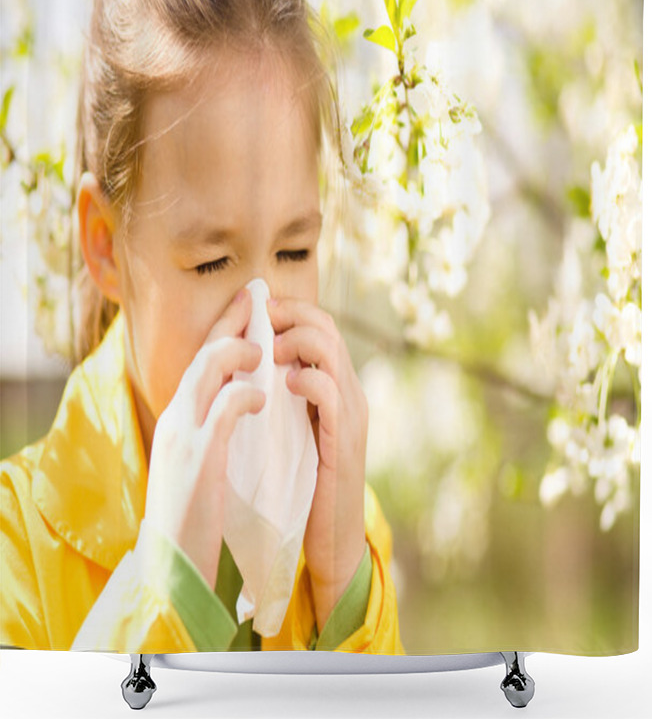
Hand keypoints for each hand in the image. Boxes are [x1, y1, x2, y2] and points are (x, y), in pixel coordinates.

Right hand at [143, 287, 265, 590]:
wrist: (171, 567)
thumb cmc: (192, 514)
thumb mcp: (198, 461)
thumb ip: (211, 428)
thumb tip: (238, 399)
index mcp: (179, 418)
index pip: (201, 359)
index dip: (224, 327)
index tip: (248, 303)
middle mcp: (176, 418)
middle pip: (203, 351)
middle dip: (232, 322)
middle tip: (259, 300)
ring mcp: (184, 435)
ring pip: (207, 368)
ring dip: (239, 350)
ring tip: (264, 350)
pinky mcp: (200, 458)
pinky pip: (223, 408)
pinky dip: (244, 395)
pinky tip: (262, 397)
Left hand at [267, 296, 367, 630]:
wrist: (332, 537)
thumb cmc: (302, 484)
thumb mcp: (290, 431)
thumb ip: (282, 399)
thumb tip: (250, 366)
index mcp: (335, 386)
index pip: (320, 326)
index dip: (289, 309)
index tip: (255, 306)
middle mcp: (348, 390)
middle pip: (328, 327)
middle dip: (291, 313)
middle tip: (259, 316)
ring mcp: (351, 411)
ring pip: (330, 350)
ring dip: (296, 339)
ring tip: (269, 349)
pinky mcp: (345, 435)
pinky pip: (329, 390)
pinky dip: (305, 378)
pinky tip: (282, 384)